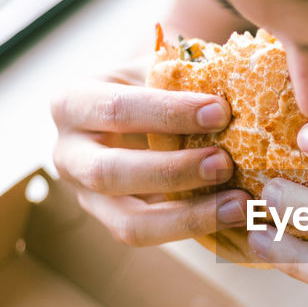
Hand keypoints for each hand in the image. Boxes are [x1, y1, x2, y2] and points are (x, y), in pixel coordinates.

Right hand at [50, 64, 248, 245]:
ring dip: (188, 216)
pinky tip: (235, 218)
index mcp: (73, 103)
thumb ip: (183, 78)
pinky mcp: (115, 223)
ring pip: (128, 222)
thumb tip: (238, 87)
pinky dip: (197, 230)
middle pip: (110, 173)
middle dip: (172, 171)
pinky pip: (153, 236)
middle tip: (225, 163)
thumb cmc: (152, 84)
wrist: (139, 113)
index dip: (168, 113)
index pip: (117, 108)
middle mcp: (68, 153)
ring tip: (239, 204)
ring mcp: (88, 196)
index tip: (220, 112)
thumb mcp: (156, 70)